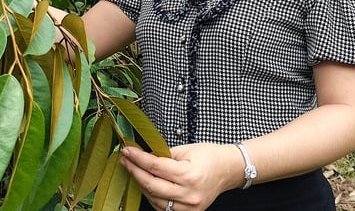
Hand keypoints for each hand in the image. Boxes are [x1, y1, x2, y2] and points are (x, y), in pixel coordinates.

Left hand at [120, 143, 240, 210]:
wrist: (228, 170)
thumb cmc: (210, 156)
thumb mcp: (186, 149)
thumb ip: (163, 154)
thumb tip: (143, 156)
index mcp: (189, 174)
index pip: (155, 167)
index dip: (138, 158)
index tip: (128, 151)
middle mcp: (189, 194)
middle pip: (152, 185)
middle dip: (135, 171)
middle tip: (126, 160)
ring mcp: (189, 207)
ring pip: (155, 199)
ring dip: (142, 184)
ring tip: (135, 171)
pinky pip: (163, 208)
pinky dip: (153, 196)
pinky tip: (148, 184)